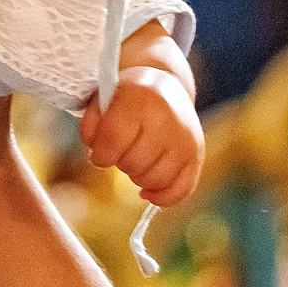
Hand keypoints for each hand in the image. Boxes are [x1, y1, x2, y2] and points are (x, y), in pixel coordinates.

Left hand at [78, 66, 202, 206]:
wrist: (166, 90)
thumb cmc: (128, 100)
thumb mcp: (103, 101)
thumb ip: (90, 127)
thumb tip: (99, 157)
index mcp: (142, 99)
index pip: (114, 140)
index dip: (100, 154)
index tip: (99, 152)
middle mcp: (169, 118)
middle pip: (134, 164)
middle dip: (121, 162)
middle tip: (122, 150)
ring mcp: (186, 139)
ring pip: (155, 181)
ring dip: (138, 177)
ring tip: (137, 159)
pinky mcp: (197, 156)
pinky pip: (180, 191)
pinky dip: (161, 197)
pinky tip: (147, 191)